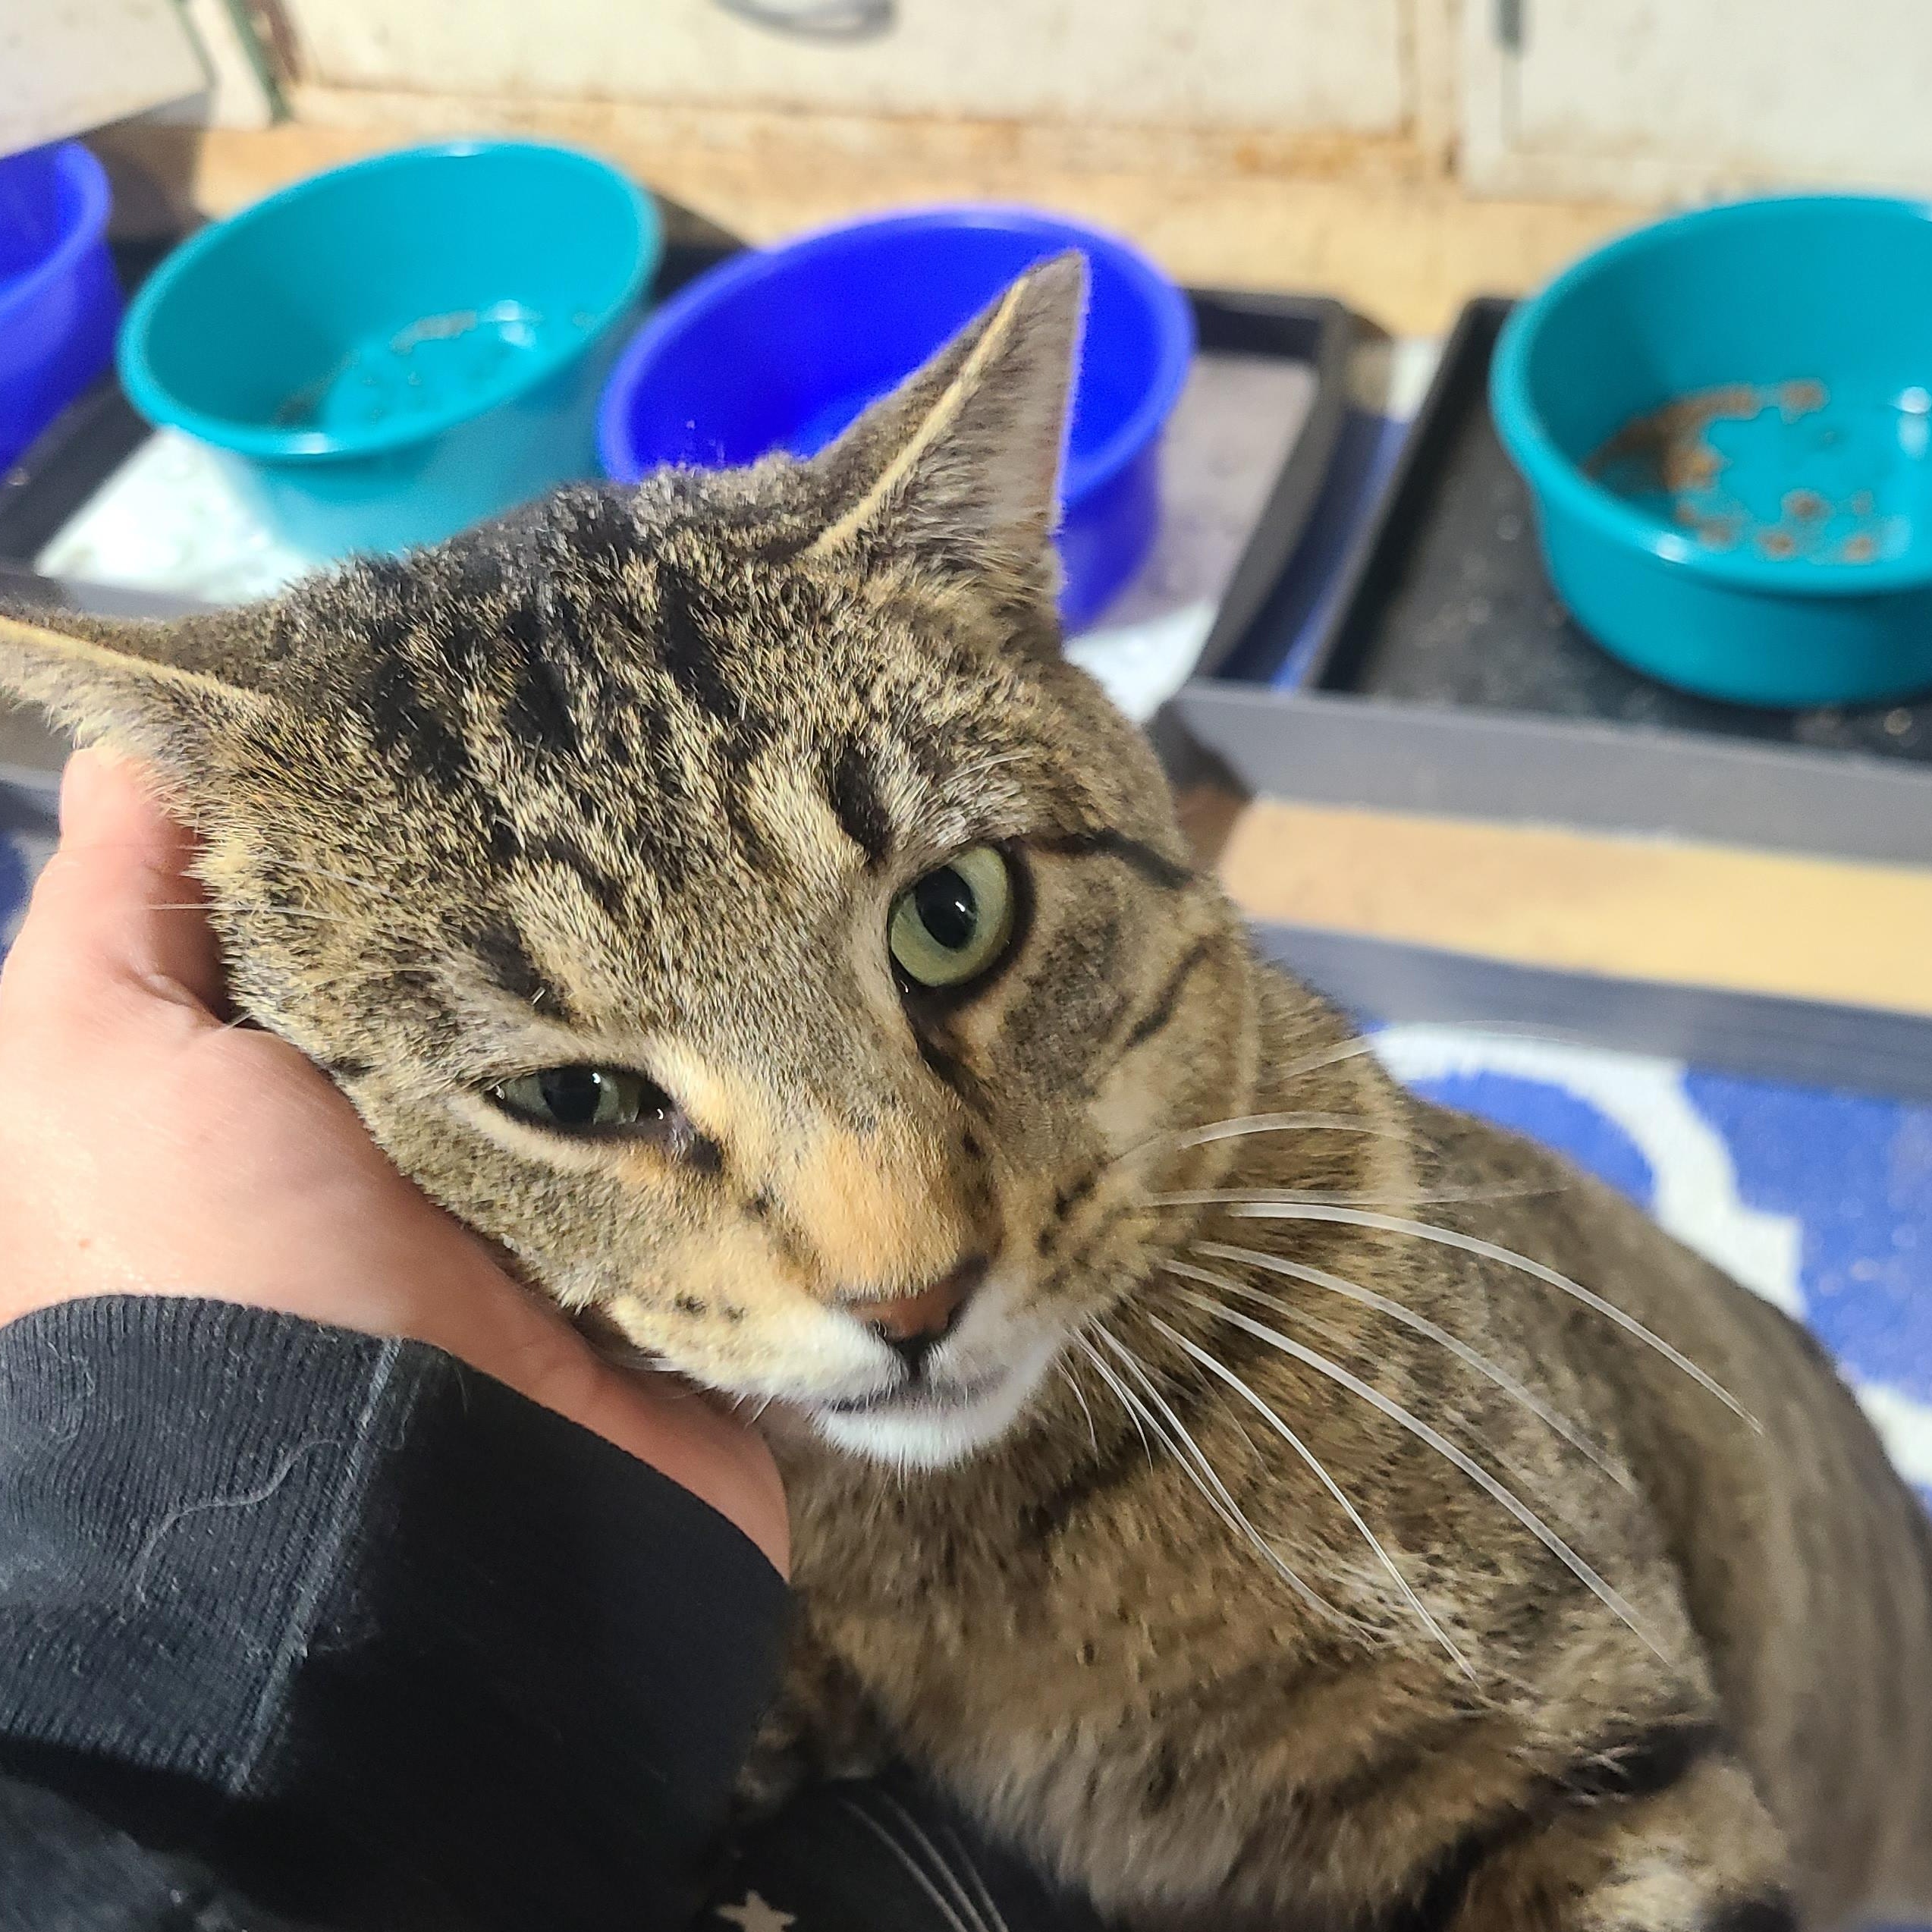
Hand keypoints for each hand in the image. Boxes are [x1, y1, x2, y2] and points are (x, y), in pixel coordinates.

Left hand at [0, 750, 786, 1573]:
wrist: (406, 1533)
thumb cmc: (225, 1280)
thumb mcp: (92, 1076)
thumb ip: (114, 922)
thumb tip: (151, 752)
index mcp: (313, 1098)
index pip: (379, 913)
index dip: (422, 815)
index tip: (502, 696)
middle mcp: (448, 1151)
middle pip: (532, 974)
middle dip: (589, 885)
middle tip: (677, 743)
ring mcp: (584, 1218)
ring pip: (657, 1052)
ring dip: (707, 979)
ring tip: (791, 833)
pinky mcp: (694, 1277)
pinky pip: (756, 1162)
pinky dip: (791, 1094)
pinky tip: (848, 979)